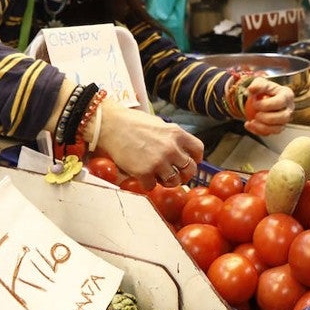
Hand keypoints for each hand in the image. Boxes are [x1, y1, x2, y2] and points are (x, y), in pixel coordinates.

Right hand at [83, 100, 203, 189]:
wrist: (110, 125)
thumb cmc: (132, 123)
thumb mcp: (160, 124)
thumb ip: (172, 137)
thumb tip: (180, 150)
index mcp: (177, 134)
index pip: (198, 150)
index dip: (195, 158)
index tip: (190, 162)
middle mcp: (171, 148)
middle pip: (189, 170)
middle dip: (184, 174)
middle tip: (175, 175)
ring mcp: (159, 161)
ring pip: (174, 182)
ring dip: (167, 182)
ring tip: (157, 176)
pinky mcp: (144, 172)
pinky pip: (152, 186)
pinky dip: (147, 184)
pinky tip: (142, 176)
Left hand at [241, 77, 293, 135]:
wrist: (262, 97)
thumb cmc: (264, 89)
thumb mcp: (260, 82)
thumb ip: (257, 84)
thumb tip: (252, 89)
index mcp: (287, 95)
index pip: (280, 102)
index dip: (266, 105)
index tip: (254, 103)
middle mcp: (289, 108)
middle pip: (283, 117)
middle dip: (267, 118)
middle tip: (256, 114)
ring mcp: (285, 119)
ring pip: (278, 128)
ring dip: (263, 127)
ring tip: (252, 121)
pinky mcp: (279, 127)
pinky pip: (271, 133)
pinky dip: (259, 131)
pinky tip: (250, 125)